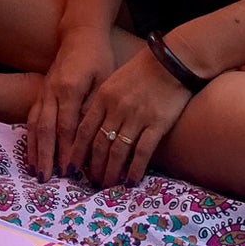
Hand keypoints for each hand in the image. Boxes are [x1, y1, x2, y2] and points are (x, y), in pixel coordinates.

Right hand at [27, 30, 117, 179]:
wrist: (79, 35)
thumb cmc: (98, 57)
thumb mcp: (104, 78)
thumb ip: (95, 105)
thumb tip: (93, 136)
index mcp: (70, 88)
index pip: (66, 126)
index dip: (66, 150)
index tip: (69, 171)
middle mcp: (52, 92)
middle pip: (46, 129)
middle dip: (45, 156)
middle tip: (46, 179)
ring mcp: (43, 92)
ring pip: (35, 125)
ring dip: (35, 150)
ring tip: (36, 171)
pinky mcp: (40, 94)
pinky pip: (32, 119)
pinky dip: (31, 139)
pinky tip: (31, 154)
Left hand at [69, 45, 193, 186]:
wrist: (172, 60)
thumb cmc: (143, 70)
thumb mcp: (114, 80)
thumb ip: (102, 102)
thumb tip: (91, 126)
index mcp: (103, 97)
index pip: (83, 129)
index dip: (76, 151)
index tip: (72, 166)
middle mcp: (117, 109)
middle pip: (98, 144)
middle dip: (92, 166)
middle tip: (90, 182)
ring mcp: (137, 117)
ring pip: (118, 151)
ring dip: (110, 171)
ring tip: (107, 184)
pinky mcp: (157, 124)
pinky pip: (142, 151)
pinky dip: (135, 169)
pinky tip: (130, 181)